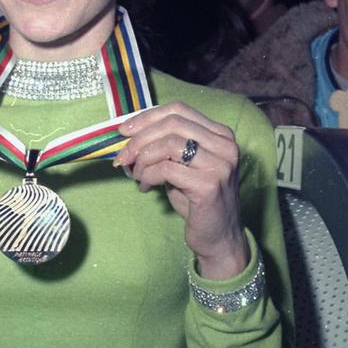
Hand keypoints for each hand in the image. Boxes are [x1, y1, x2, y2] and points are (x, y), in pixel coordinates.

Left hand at [115, 102, 248, 279]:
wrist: (218, 238)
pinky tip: (145, 187)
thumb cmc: (196, 200)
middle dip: (139, 139)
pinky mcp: (209, 185)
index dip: (147, 117)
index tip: (124, 130)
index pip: (179, 110)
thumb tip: (129, 133)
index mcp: (220, 134)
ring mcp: (220, 164)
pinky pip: (166, 169)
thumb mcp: (182, 165)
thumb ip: (165, 145)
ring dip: (143, 159)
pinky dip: (148, 176)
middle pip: (172, 124)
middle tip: (123, 157)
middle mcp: (225, 145)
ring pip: (168, 144)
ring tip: (136, 175)